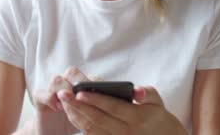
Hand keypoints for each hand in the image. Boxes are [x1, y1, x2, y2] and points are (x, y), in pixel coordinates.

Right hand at [32, 67, 93, 134]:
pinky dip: (49, 98)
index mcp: (83, 85)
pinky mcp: (39, 100)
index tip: (99, 91)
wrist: (57, 133)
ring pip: (56, 80)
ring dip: (64, 89)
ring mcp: (53, 91)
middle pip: (72, 72)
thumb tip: (108, 101)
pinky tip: (57, 108)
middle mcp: (67, 84)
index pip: (90, 77)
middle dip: (79, 82)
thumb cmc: (79, 124)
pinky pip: (40, 93)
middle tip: (82, 94)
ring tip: (70, 103)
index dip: (94, 83)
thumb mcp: (91, 116)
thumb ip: (96, 105)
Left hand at [57, 85, 186, 134]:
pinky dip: (79, 123)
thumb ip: (147, 93)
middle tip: (63, 94)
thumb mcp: (157, 102)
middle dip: (78, 106)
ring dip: (75, 114)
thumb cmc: (156, 115)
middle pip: (97, 119)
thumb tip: (136, 90)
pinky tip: (71, 111)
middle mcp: (125, 131)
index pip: (112, 107)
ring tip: (63, 101)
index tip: (79, 92)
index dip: (95, 100)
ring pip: (91, 128)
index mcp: (136, 117)